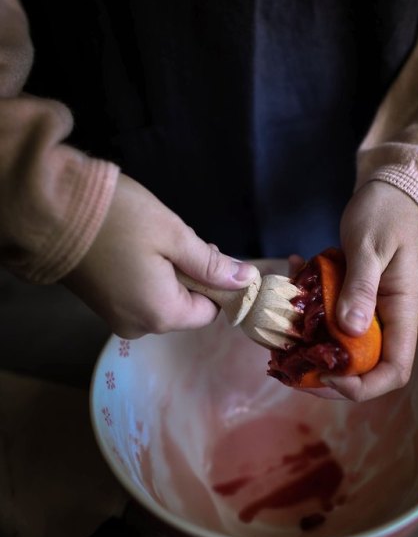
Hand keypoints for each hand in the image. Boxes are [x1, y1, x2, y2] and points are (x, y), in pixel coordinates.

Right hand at [63, 174, 257, 337]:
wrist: (53, 210)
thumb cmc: (119, 219)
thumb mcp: (174, 235)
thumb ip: (212, 264)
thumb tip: (246, 280)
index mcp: (160, 315)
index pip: (209, 312)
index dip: (215, 283)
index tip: (203, 250)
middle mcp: (139, 326)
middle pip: (185, 307)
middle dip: (190, 276)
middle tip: (177, 240)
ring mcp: (117, 318)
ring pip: (163, 300)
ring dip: (169, 274)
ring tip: (152, 242)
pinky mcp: (103, 305)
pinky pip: (140, 296)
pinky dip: (147, 276)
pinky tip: (136, 249)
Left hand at [304, 181, 417, 400]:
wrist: (390, 192)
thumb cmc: (386, 214)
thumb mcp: (369, 248)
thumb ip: (360, 288)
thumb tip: (350, 331)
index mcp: (402, 312)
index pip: (394, 371)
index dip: (363, 385)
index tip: (328, 375)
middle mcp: (388, 319)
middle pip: (365, 368)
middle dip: (329, 375)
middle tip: (292, 368)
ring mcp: (371, 311)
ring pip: (344, 347)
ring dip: (313, 349)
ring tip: (282, 343)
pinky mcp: (354, 299)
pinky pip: (332, 319)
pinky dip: (309, 315)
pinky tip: (290, 288)